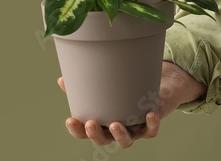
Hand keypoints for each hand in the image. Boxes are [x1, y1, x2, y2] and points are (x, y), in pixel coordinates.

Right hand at [59, 60, 206, 147]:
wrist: (158, 87)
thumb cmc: (127, 89)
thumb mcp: (107, 85)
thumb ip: (85, 84)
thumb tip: (61, 79)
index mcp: (103, 122)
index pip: (85, 132)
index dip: (77, 130)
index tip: (70, 120)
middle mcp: (116, 129)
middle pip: (103, 140)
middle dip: (96, 135)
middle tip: (91, 124)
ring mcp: (134, 129)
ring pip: (126, 141)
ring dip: (120, 135)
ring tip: (115, 124)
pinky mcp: (151, 125)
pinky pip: (151, 130)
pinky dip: (151, 124)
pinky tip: (150, 114)